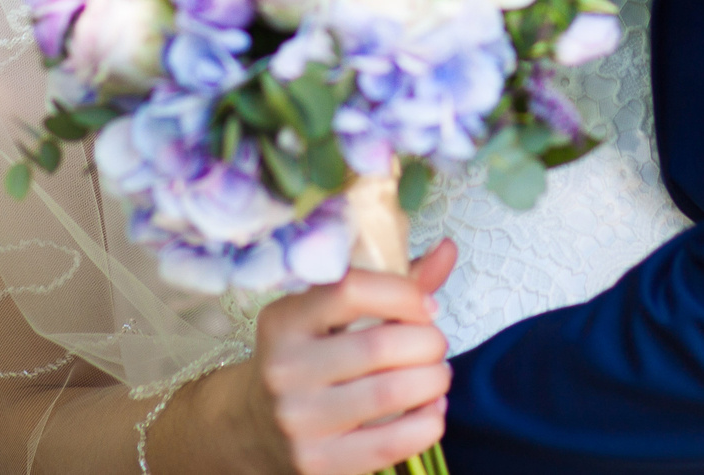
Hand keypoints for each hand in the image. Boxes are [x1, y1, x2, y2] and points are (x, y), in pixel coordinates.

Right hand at [231, 241, 459, 474]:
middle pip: (381, 345)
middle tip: (435, 346)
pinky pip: (393, 442)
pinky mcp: (317, 462)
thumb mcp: (333, 317)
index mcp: (284, 320)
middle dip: (429, 342)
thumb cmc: (312, 358)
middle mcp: (285, 369)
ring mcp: (299, 420)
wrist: (256, 427)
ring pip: (392, 392)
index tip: (426, 306)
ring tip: (437, 376)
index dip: (404, 293)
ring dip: (434, 380)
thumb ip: (391, 285)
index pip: (352, 289)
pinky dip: (428, 422)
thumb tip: (448, 250)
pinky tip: (430, 410)